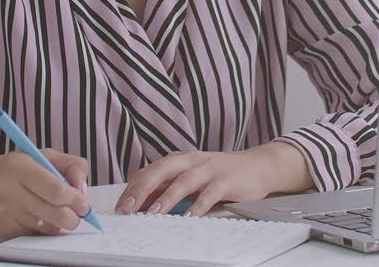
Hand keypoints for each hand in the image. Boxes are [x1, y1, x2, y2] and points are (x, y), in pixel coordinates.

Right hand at [0, 149, 89, 239]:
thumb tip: (83, 188)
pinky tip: (38, 219)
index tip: (82, 202)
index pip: (56, 190)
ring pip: (47, 227)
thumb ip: (65, 165)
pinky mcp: (0, 231)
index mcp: (19, 166)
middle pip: (56, 213)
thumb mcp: (34, 155)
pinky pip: (33, 235)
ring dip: (59, 225)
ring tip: (58, 215)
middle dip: (73, 217)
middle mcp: (9, 190)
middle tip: (76, 214)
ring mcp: (3, 213)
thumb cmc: (5, 171)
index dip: (76, 199)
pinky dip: (42, 230)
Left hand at [116, 142, 311, 217]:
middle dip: (142, 190)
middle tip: (128, 209)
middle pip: (161, 172)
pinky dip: (198, 206)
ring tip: (153, 214)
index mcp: (179, 160)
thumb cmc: (220, 173)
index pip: (149, 172)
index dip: (132, 189)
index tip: (120, 208)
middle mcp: (191, 161)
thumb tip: (142, 203)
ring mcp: (209, 169)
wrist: (257, 165)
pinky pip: (209, 194)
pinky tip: (189, 218)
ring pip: (183, 182)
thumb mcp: (191, 176)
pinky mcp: (226, 180)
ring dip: (166, 198)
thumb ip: (169, 187)